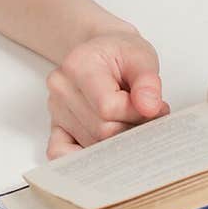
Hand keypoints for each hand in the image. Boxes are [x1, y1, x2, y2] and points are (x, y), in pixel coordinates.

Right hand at [45, 29, 169, 159]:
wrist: (103, 51)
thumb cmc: (120, 54)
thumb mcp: (141, 57)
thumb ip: (147, 82)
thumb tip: (149, 108)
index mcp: (78, 65)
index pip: (107, 107)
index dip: (135, 113)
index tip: (152, 106)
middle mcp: (61, 88)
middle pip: (101, 130)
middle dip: (131, 128)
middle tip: (146, 116)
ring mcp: (56, 109)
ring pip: (91, 145)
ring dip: (117, 141)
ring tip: (130, 121)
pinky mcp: (55, 127)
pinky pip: (60, 153)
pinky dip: (86, 157)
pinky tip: (107, 150)